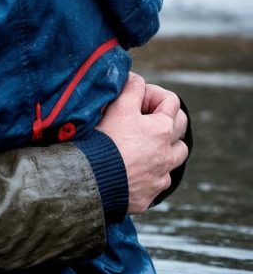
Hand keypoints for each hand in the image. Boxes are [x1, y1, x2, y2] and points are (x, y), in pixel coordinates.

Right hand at [97, 73, 188, 213]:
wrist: (93, 180)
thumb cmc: (105, 140)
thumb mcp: (118, 106)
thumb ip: (131, 88)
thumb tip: (136, 78)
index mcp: (162, 129)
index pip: (171, 101)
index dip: (152, 94)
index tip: (134, 97)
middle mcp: (167, 154)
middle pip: (180, 129)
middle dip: (166, 118)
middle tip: (143, 117)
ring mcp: (160, 177)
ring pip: (175, 157)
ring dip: (165, 147)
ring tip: (144, 144)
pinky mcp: (148, 195)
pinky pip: (157, 181)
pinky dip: (149, 172)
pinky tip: (132, 169)